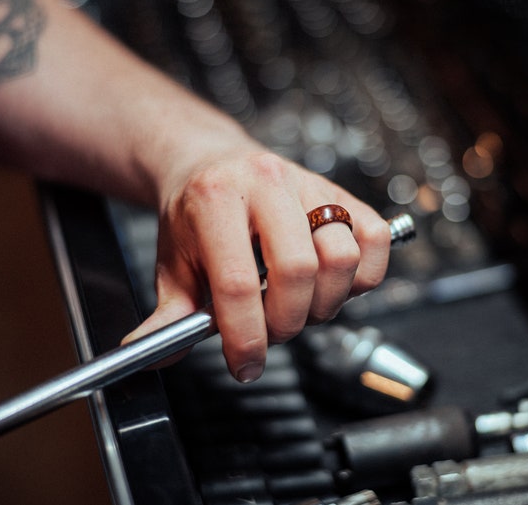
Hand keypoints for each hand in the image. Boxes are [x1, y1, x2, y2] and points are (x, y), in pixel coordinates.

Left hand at [123, 145, 390, 382]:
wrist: (212, 162)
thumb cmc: (195, 212)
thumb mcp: (172, 260)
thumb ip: (169, 312)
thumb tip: (153, 354)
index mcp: (215, 200)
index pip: (238, 283)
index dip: (246, 337)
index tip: (245, 364)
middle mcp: (267, 184)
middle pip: (297, 271)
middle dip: (287, 321)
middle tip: (271, 330)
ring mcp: (309, 184)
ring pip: (342, 257)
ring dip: (325, 302)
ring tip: (299, 306)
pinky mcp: (342, 192)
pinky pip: (374, 239)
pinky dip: (363, 275)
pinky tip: (330, 283)